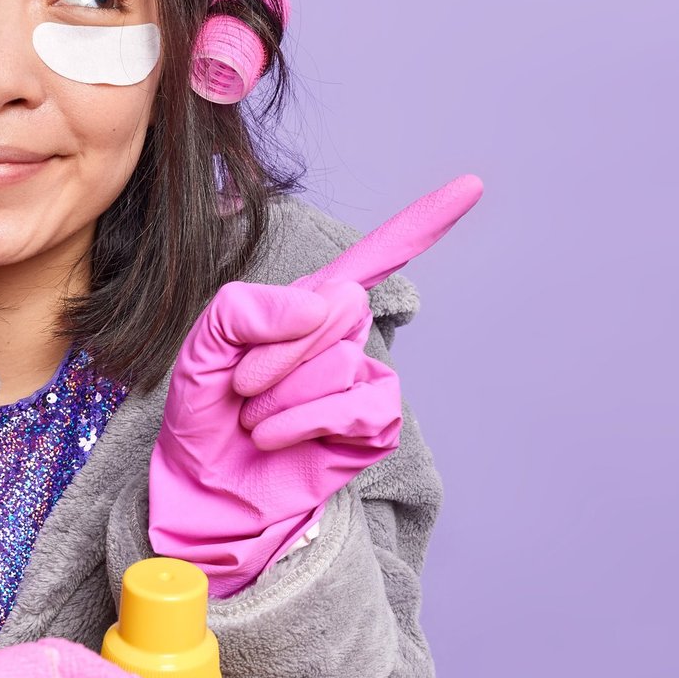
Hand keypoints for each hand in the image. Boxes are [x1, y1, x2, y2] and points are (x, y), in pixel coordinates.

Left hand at [149, 176, 482, 595]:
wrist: (205, 492)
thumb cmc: (204, 417)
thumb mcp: (204, 346)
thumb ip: (245, 308)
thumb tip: (321, 303)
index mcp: (310, 307)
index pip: (375, 257)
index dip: (426, 221)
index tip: (474, 185)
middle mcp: (344, 338)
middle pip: (338, 308)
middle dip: (276, 351)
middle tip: (242, 387)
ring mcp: (363, 381)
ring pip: (339, 362)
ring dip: (281, 397)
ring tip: (257, 421)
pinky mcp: (374, 427)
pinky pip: (354, 404)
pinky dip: (305, 421)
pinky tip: (280, 439)